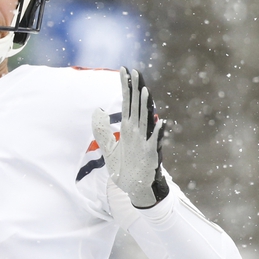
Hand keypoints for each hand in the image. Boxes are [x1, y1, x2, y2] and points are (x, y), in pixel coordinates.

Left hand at [91, 66, 168, 208]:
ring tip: (145, 91)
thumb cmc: (124, 169)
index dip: (125, 86)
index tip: (124, 69)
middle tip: (136, 71)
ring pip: (144, 120)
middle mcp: (136, 132)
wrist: (133, 189)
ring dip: (146, 106)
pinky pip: (154, 142)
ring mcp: (144, 142)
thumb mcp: (109, 148)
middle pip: (136, 106)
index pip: (126, 102)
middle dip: (136, 89)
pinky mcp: (149, 155)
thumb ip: (102, 130)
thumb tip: (97, 110)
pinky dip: (157, 132)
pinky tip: (160, 121)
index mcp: (127, 128)